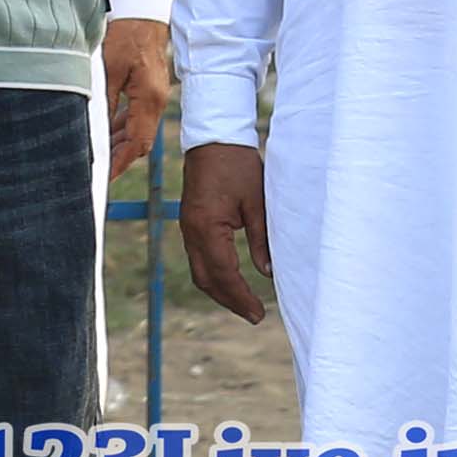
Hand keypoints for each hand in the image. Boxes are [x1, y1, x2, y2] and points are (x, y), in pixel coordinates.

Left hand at [103, 17, 176, 178]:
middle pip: (139, 141)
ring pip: (137, 130)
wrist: (142, 14)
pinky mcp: (147, 90)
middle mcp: (155, 101)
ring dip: (118, 144)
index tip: (104, 176)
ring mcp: (153, 96)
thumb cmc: (126, 36)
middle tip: (97, 173)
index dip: (120, 161)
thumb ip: (104, 101)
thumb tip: (96, 130)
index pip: (138, 142)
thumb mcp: (109, 69)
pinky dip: (121, 128)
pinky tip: (105, 133)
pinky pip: (135, 117)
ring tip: (97, 158)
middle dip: (119, 158)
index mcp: (149, 99)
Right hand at [176, 139, 275, 322]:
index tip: (259, 313)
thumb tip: (268, 273)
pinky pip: (199, 259)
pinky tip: (231, 280)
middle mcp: (191, 232)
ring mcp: (187, 228)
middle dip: (229, 300)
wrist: (214, 140)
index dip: (241, 296)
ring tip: (244, 304)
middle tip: (254, 315)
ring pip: (200, 272)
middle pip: (206, 279)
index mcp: (206, 227)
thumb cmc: (238, 166)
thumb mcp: (257, 202)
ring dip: (220, 290)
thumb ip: (261, 239)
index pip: (224, 273)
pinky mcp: (191, 224)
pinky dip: (214, 275)